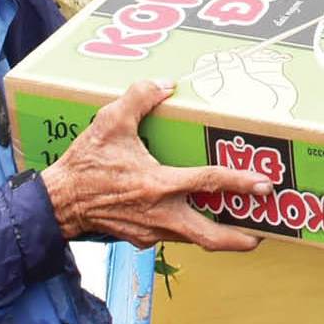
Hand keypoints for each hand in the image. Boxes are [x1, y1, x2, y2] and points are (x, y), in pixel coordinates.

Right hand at [42, 80, 269, 251]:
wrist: (58, 203)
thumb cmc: (85, 164)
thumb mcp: (110, 121)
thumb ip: (140, 97)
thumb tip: (165, 84)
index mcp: (158, 185)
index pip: (208, 182)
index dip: (239, 181)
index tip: (264, 184)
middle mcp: (160, 215)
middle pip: (210, 237)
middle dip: (240, 239)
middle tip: (262, 233)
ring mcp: (150, 231)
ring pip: (192, 238)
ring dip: (216, 234)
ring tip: (239, 225)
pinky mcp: (140, 238)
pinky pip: (172, 235)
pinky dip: (188, 229)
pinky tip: (193, 215)